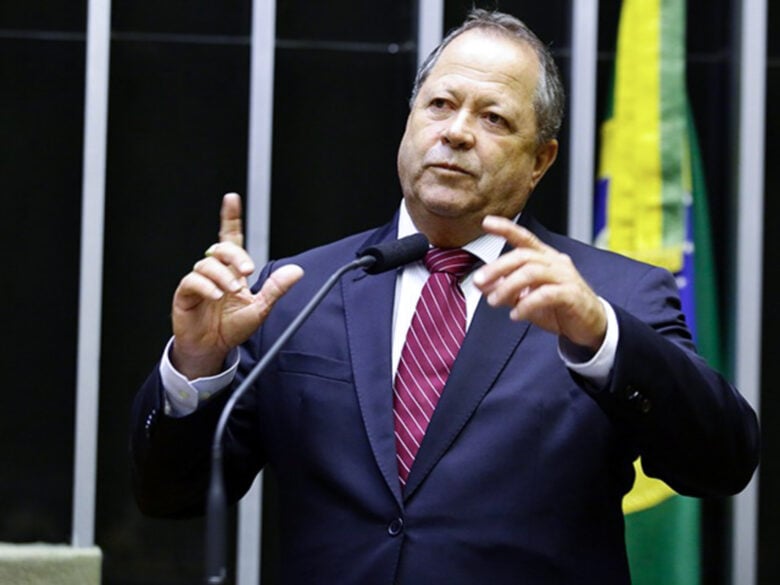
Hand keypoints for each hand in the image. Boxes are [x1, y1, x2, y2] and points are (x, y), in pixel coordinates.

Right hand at [170, 193, 303, 378]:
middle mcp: (215, 272)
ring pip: (207, 264)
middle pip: (221, 249)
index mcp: (232, 271)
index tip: (232, 199)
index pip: (231, 238)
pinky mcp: (186, 294)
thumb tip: (296, 271)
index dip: (230, 218)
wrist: (213, 349)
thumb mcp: (260, 308)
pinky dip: (206, 286)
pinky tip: (216, 295)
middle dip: (235, 255)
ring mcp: (199, 282)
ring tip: (231, 291)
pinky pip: (192, 281)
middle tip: (246, 271)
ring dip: (222, 276)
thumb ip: (276, 289)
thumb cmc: (232, 328)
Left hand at [473, 215, 605, 350]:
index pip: (524, 238)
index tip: (486, 222)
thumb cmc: (559, 307)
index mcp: (544, 258)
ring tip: (494, 301)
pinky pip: (546, 295)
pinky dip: (527, 304)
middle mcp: (555, 263)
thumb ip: (505, 289)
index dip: (506, 228)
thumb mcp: (525, 298)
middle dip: (497, 267)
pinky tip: (516, 314)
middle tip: (478, 281)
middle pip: (523, 256)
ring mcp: (565, 277)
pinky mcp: (572, 295)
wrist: (590, 325)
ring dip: (508, 286)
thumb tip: (482, 285)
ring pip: (532, 273)